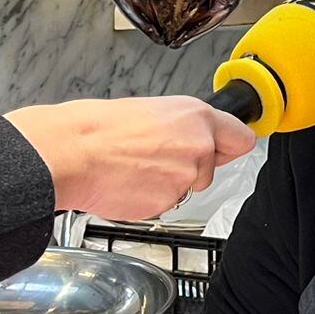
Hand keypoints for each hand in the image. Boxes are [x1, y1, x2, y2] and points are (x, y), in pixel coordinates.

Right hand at [3, 97, 255, 218]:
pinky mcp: (168, 201)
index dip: (231, 146)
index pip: (242, 138)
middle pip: (211, 167)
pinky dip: (149, 197)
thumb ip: (184, 126)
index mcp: (197, 116)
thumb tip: (194, 136)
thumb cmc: (99, 128)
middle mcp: (199, 146)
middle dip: (191, 168)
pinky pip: (165, 203)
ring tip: (134, 167)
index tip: (229, 149)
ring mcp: (186, 176)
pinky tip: (128, 182)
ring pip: (187, 186)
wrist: (72, 153)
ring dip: (167, 184)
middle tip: (155, 158)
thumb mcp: (152, 110)